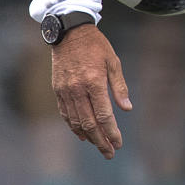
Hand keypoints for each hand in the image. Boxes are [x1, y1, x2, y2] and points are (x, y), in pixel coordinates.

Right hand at [51, 24, 131, 158]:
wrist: (69, 32)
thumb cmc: (96, 45)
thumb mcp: (113, 61)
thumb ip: (119, 86)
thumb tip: (126, 108)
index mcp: (94, 81)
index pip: (104, 115)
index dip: (112, 132)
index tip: (118, 143)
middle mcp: (78, 89)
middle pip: (89, 123)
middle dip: (101, 141)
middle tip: (110, 152)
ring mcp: (65, 91)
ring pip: (76, 121)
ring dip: (88, 137)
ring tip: (99, 145)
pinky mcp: (57, 90)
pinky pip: (65, 113)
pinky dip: (73, 126)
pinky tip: (82, 134)